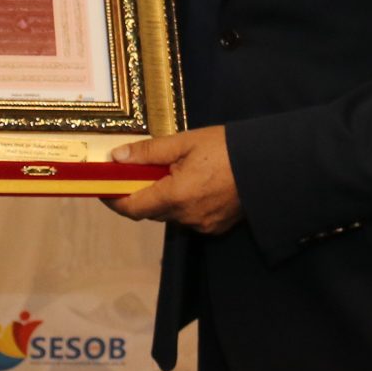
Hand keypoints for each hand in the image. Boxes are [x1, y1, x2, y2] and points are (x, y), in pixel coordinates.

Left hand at [105, 126, 242, 234]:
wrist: (269, 165)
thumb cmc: (225, 148)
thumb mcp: (184, 142)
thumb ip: (149, 152)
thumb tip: (116, 158)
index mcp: (175, 196)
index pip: (132, 207)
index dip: (113, 199)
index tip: (102, 187)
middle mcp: (186, 217)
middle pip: (150, 211)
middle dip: (140, 193)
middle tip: (137, 170)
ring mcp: (203, 225)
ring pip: (169, 214)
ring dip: (163, 198)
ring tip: (170, 172)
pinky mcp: (216, 228)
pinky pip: (188, 218)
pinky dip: (182, 204)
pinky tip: (193, 184)